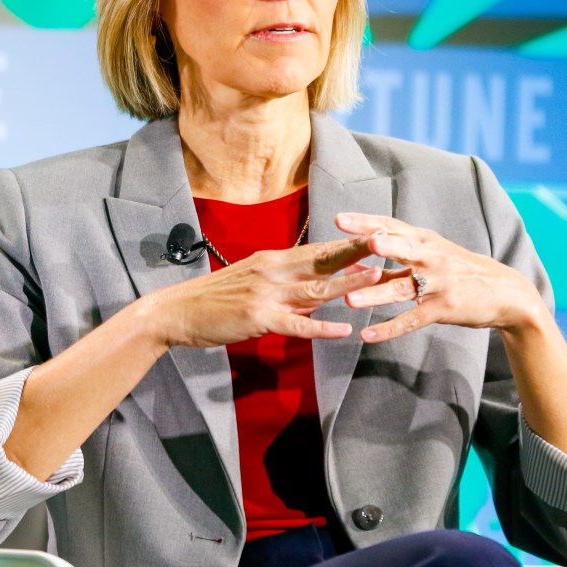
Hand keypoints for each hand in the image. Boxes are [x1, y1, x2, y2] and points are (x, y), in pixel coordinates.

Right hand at [149, 236, 379, 348]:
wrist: (178, 311)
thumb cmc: (216, 300)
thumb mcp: (253, 284)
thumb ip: (286, 287)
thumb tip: (316, 296)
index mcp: (272, 260)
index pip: (318, 249)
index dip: (348, 244)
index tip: (376, 237)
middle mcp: (273, 271)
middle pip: (323, 261)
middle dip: (357, 253)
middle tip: (388, 244)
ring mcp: (266, 294)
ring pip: (316, 288)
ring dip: (348, 284)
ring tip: (377, 278)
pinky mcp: (259, 317)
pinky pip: (296, 324)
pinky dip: (322, 327)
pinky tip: (343, 329)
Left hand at [335, 213, 547, 342]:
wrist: (506, 292)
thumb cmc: (462, 271)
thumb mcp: (434, 254)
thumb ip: (400, 254)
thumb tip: (361, 252)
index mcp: (425, 241)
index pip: (391, 227)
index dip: (365, 222)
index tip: (339, 218)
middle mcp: (430, 258)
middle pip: (397, 247)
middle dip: (372, 242)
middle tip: (348, 237)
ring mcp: (437, 283)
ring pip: (400, 288)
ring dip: (374, 295)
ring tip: (348, 300)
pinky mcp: (443, 308)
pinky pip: (411, 319)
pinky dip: (389, 329)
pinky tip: (367, 336)